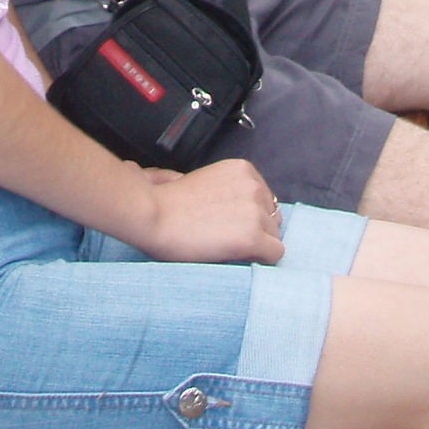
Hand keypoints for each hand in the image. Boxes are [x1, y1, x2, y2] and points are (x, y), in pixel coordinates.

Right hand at [133, 158, 284, 266]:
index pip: (265, 198)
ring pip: (274, 236)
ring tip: (227, 247)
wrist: (154, 216)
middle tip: (228, 238)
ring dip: (256, 245)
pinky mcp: (253, 237)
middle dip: (256, 229)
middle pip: (272, 217)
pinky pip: (275, 254)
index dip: (249, 215)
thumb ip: (228, 190)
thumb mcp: (206, 182)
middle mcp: (254, 186)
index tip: (231, 224)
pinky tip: (237, 256)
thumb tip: (239, 210)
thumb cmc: (170, 203)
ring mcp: (256, 212)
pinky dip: (260, 259)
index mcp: (243, 170)